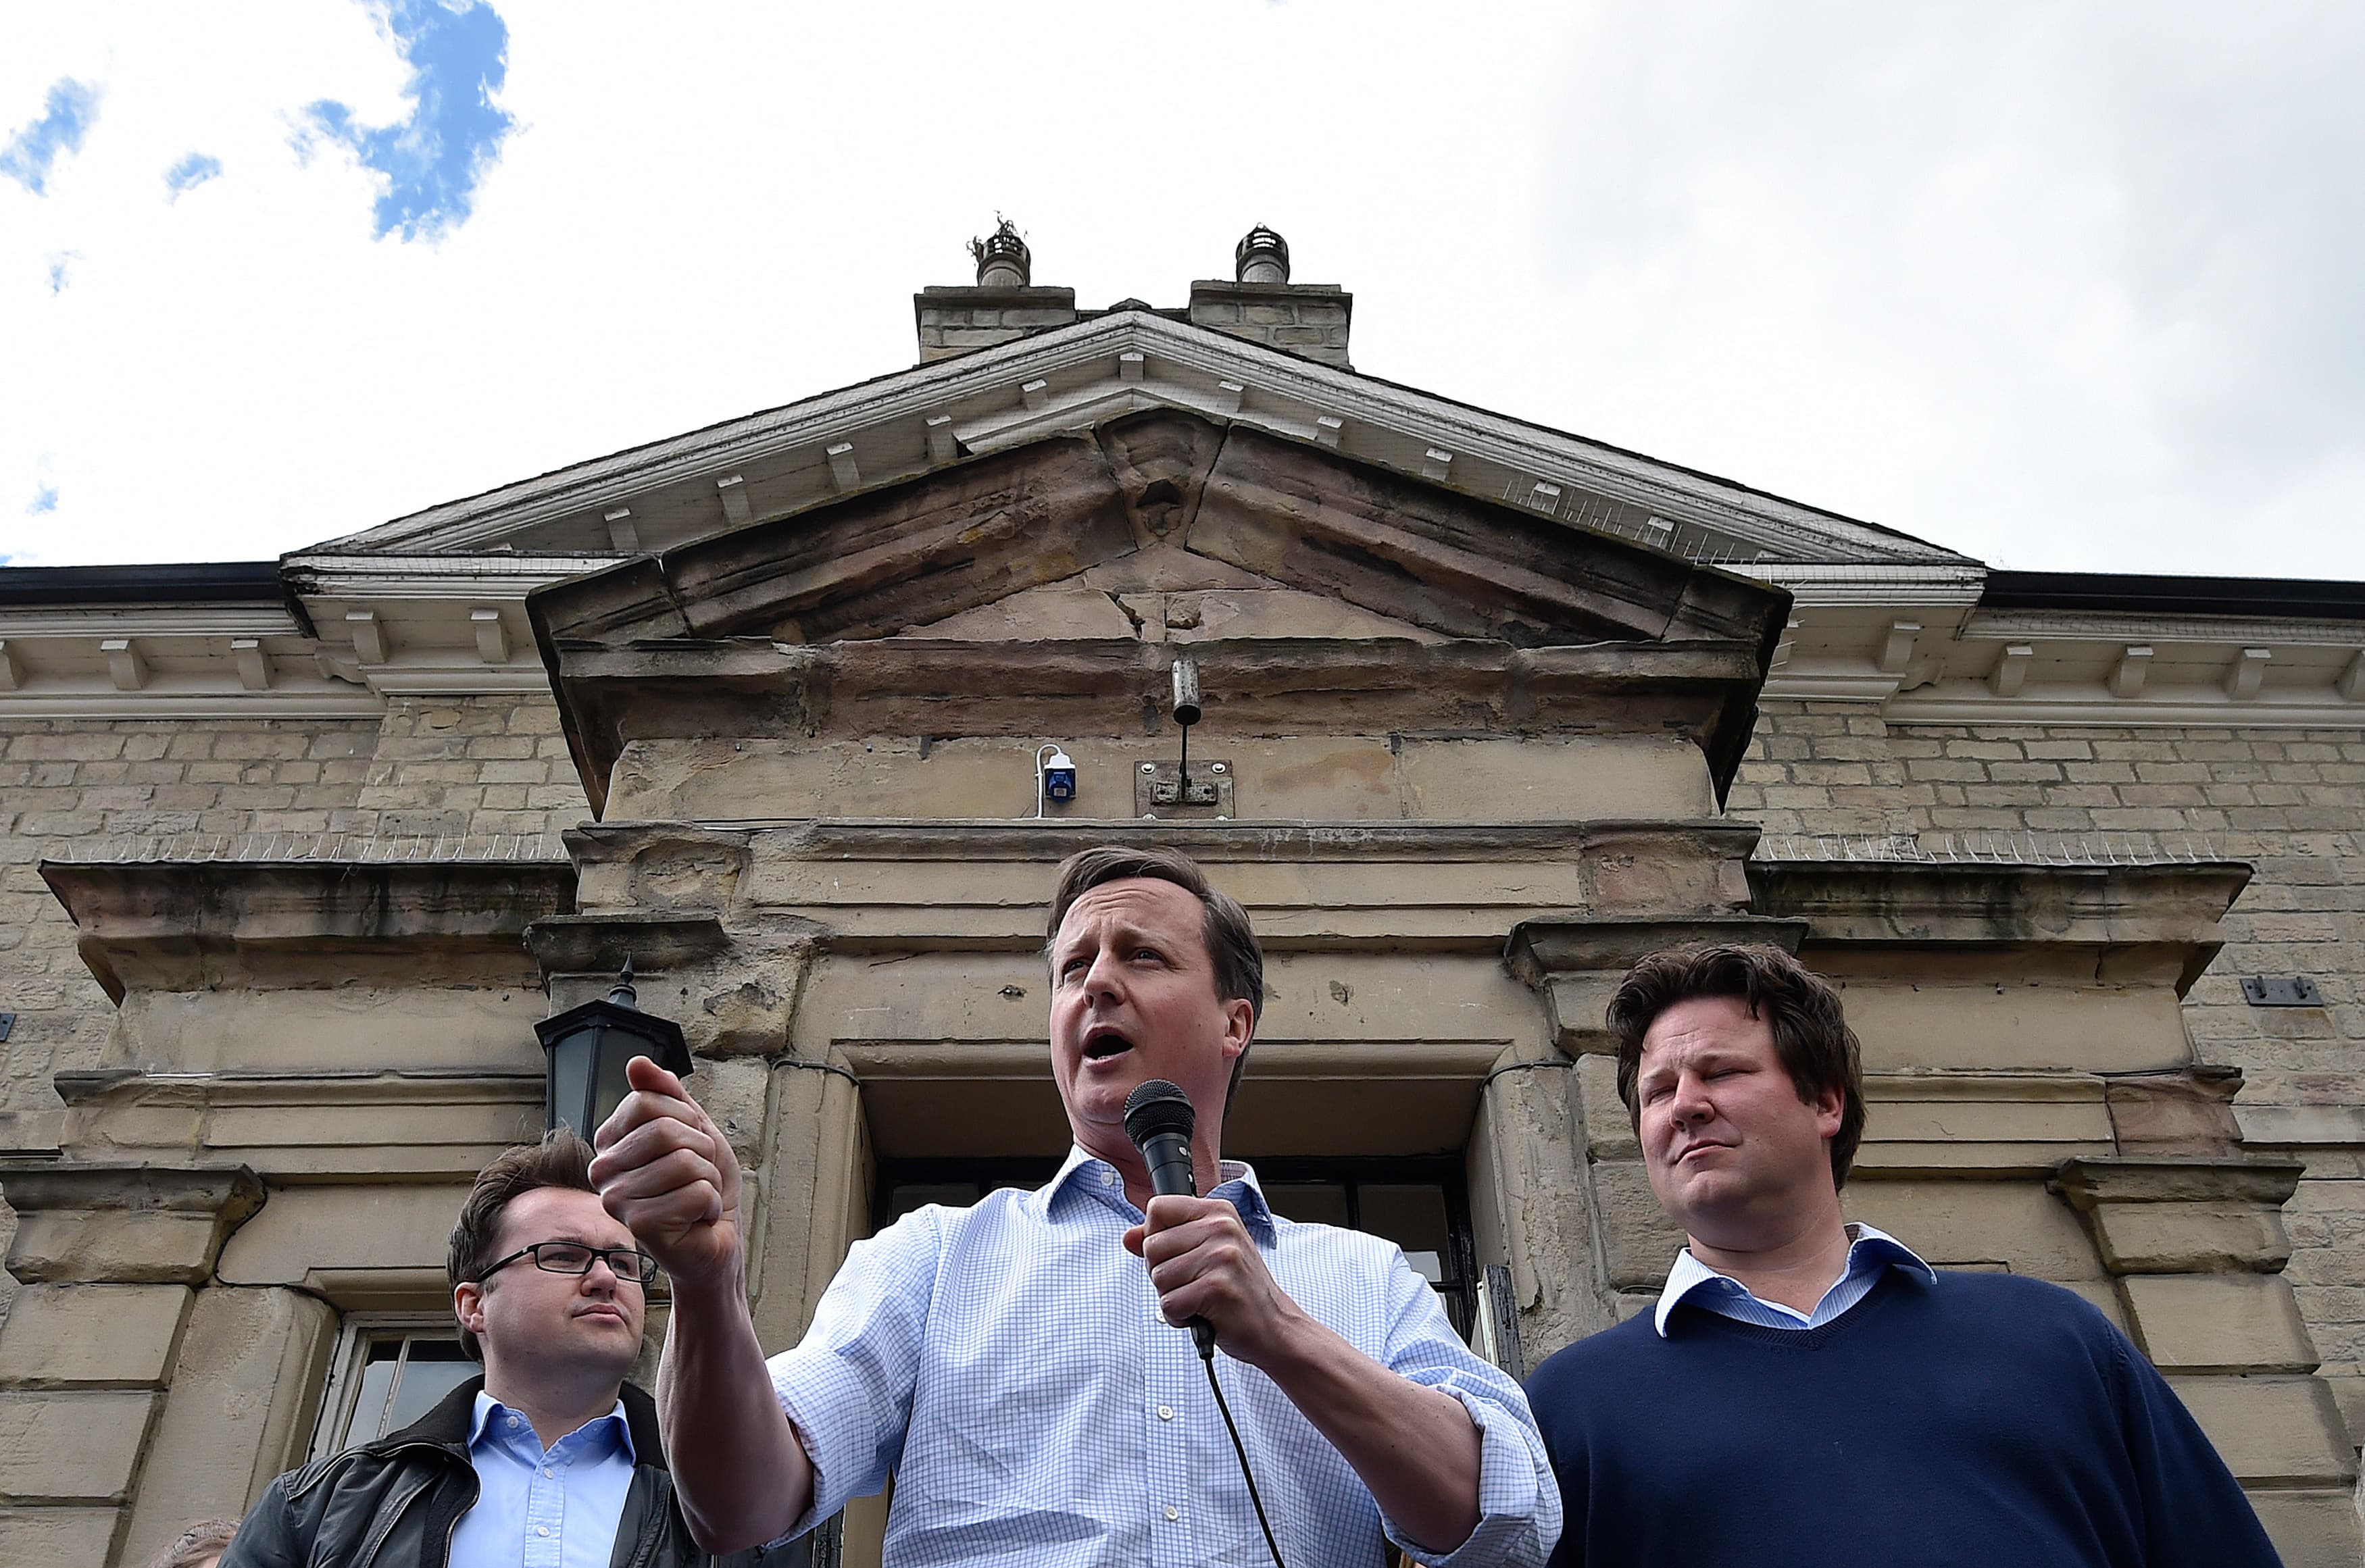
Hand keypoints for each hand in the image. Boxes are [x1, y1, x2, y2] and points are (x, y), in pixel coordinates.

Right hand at [589, 1055, 744, 1295]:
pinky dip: (711, 1204)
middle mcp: (603, 1169)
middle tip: (697, 1175)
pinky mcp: (638, 1226)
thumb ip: (666, 1093)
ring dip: (708, 1180)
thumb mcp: (693, 1127)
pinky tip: (696, 1219)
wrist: (716, 1237)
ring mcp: (616, 1199)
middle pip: (666, 1131)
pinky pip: (695, 1193)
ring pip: (685, 1163)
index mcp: (610, 1140)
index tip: (688, 1143)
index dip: (686, 1119)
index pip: (649, 1101)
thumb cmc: (701, 1183)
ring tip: (696, 1197)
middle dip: (701, 1151)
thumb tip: (637, 1064)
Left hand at [1124, 1195, 1304, 1365]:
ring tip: (1201, 1299)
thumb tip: (1128, 1236)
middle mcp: (1221, 1227)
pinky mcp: (1218, 1287)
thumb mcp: (1205, 1253)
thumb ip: (1166, 1240)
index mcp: (1218, 1212)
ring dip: (1172, 1297)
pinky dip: (1179, 1317)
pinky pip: (1169, 1304)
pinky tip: (1203, 1313)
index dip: (1156, 1237)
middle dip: (1163, 1273)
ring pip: (1158, 1277)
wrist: (1274, 1325)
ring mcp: (1221, 1256)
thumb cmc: (1239, 1290)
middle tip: (1194, 1283)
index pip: (1158, 1209)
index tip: (1178, 1255)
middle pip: (1151, 1246)